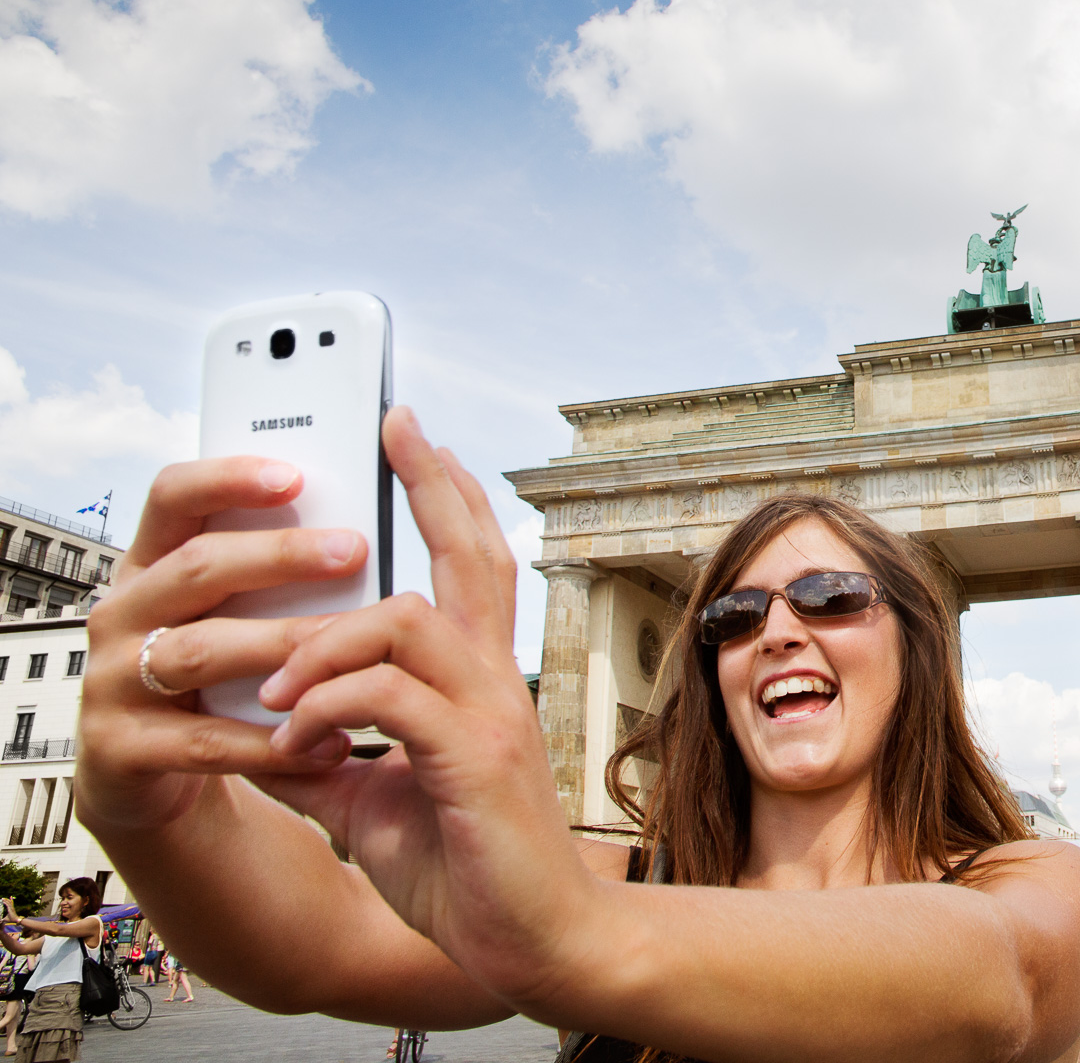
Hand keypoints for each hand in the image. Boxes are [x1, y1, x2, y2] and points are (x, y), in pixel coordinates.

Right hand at [75, 462, 366, 836]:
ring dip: (282, 644)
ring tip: (350, 643)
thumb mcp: (227, 617)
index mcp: (151, 565)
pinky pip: (205, 741)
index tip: (295, 476)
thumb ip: (269, 579)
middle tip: (353, 551)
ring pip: (201, 650)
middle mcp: (123, 612)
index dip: (226, 480)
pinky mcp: (120, 749)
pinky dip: (272, 743)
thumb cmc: (210, 679)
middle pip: (198, 567)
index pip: (172, 498)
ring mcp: (112, 680)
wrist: (144, 778)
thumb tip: (360, 534)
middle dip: (279, 555)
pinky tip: (332, 743)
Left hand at [243, 408, 588, 1006]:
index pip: (469, 566)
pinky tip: (295, 745)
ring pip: (409, 619)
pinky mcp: (473, 755)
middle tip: (395, 424)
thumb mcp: (372, 800)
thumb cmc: (464, 872)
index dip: (444, 495)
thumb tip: (265, 727)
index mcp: (475, 682)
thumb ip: (329, 752)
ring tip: (272, 686)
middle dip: (430, 484)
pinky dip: (325, 708)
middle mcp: (494, 679)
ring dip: (323, 641)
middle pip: (470, 555)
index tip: (413, 437)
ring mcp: (490, 712)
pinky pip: (387, 697)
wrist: (528, 943)